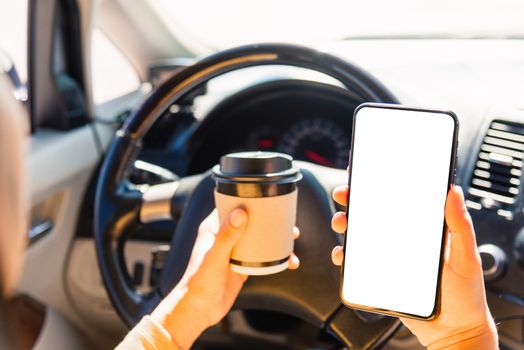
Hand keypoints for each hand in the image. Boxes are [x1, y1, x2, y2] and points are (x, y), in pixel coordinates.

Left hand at [151, 208, 299, 348]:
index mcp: (213, 228)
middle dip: (270, 220)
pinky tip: (288, 261)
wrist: (199, 309)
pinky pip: (263, 256)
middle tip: (287, 221)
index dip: (249, 200)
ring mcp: (235, 251)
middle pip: (251, 221)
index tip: (266, 198)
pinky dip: (276, 257)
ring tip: (292, 239)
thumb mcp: (214, 257)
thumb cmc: (198, 282)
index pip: (232, 206)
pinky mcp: (243, 265)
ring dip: (276, 238)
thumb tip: (240, 213)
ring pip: (260, 238)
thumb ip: (226, 236)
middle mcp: (225, 236)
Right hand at [331, 185, 497, 348]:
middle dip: (354, 200)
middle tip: (345, 195)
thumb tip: (454, 192)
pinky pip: (356, 262)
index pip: (398, 200)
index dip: (380, 185)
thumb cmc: (464, 295)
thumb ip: (460, 226)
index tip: (365, 174)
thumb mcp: (466, 256)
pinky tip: (343, 254)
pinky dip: (344, 255)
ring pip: (360, 235)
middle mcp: (402, 240)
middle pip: (373, 214)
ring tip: (342, 223)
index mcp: (421, 229)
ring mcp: (388, 257)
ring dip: (345, 224)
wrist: (452, 330)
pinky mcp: (378, 275)